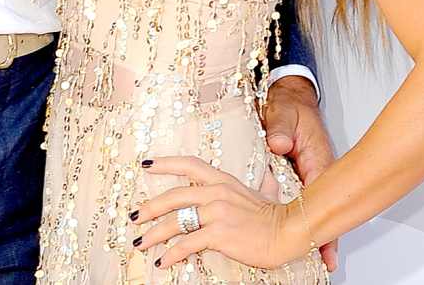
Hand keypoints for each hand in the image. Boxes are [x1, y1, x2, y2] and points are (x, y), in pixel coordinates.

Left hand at [131, 157, 306, 270]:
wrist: (289, 230)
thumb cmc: (275, 215)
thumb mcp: (259, 192)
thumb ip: (249, 186)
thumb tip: (258, 178)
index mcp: (222, 179)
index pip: (188, 164)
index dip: (165, 163)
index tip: (146, 164)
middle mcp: (216, 191)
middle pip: (173, 196)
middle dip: (150, 207)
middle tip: (134, 216)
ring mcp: (216, 212)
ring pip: (175, 221)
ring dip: (154, 233)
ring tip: (141, 242)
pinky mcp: (218, 234)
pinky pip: (187, 244)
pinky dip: (171, 253)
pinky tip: (162, 261)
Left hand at [264, 76, 337, 271]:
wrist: (290, 97)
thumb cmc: (290, 106)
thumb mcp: (284, 113)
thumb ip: (281, 128)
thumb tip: (279, 145)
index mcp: (317, 161)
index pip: (326, 201)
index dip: (328, 229)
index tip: (329, 254)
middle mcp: (316, 174)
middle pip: (324, 213)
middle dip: (324, 238)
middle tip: (323, 264)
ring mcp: (308, 178)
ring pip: (313, 211)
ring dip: (313, 231)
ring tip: (309, 257)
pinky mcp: (298, 178)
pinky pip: (300, 203)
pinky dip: (299, 219)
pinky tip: (293, 235)